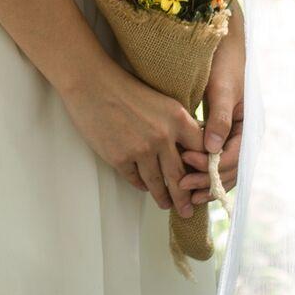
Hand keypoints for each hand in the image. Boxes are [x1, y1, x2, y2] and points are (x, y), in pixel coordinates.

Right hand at [64, 55, 212, 214]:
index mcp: (177, 118)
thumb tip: (187, 148)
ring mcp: (141, 149)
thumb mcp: (160, 100)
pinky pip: (135, 179)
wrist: (91, 84)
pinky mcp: (120, 158)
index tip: (203, 179)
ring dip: (163, 197)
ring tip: (167, 205)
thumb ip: (175, 123)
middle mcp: (163, 136)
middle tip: (188, 210)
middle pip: (180, 175)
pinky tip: (143, 188)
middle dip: (185, 196)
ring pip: (157, 182)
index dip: (203, 167)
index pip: (200, 150)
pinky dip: (140, 185)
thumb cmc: (124, 87)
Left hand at [201, 15, 243, 194]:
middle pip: (229, 169)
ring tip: (184, 189)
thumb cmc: (224, 63)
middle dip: (207, 180)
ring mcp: (233, 138)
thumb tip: (212, 149)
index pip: (234, 156)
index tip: (188, 162)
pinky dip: (203, 172)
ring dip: (206, 182)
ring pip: (223, 170)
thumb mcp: (222, 89)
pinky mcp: (219, 136)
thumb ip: (219, 118)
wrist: (223, 48)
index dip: (212, 165)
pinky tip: (187, 177)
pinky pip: (214, 161)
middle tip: (182, 185)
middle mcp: (244, 136)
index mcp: (249, 126)